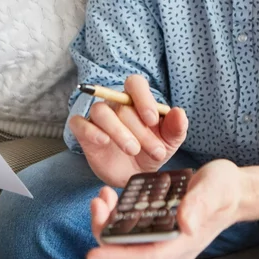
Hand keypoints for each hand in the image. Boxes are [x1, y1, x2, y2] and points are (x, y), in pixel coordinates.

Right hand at [68, 75, 187, 186]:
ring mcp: (98, 118)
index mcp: (136, 100)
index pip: (135, 83)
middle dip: (140, 130)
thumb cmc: (151, 151)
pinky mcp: (84, 133)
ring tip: (133, 150)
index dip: (144, 98)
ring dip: (118, 131)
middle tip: (156, 151)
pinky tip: (104, 141)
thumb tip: (179, 112)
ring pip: (100, 111)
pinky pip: (78, 123)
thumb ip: (176, 127)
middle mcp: (115, 104)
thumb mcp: (169, 142)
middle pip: (122, 106)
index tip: (153, 120)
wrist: (135, 176)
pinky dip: (90, 130)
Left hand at [87, 160, 243, 258]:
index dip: (117, 257)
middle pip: (130, 251)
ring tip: (103, 196)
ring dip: (110, 222)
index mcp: (183, 244)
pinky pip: (135, 226)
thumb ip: (199, 205)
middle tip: (97, 203)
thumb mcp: (214, 189)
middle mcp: (171, 246)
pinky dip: (121, 214)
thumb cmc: (227, 189)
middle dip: (106, 231)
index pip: (145, 257)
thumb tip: (185, 224)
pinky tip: (115, 195)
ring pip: (129, 239)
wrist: (236, 189)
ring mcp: (166, 237)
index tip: (92, 253)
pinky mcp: (162, 225)